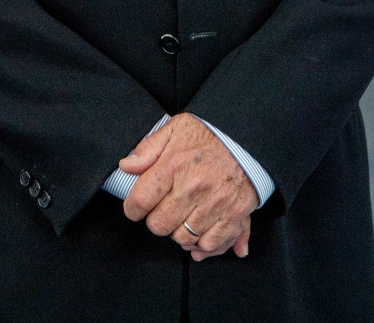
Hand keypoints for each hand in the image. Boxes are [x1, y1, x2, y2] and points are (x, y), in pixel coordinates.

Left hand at [119, 113, 257, 260]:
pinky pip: (209, 244)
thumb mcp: (175, 128)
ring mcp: (215, 204)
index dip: (133, 208)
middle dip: (156, 219)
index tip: (137, 206)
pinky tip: (198, 231)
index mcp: (175, 164)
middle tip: (163, 208)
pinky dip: (201, 244)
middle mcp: (194, 187)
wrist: (247, 139)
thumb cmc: (209, 135)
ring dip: (178, 231)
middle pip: (159, 226)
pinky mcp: (234, 215)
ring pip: (182, 238)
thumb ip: (148, 148)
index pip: (140, 201)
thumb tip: (125, 167)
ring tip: (182, 216)